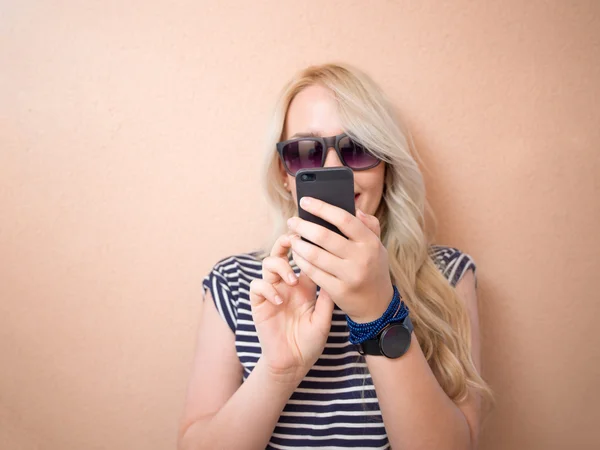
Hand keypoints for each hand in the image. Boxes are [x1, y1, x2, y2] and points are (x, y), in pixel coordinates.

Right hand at [249, 233, 334, 384]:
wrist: (293, 363)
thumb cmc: (310, 342)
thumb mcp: (324, 318)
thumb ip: (326, 296)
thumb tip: (334, 269)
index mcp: (304, 286)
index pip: (303, 257)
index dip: (306, 245)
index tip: (315, 237)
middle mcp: (286, 285)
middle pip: (281, 253)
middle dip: (286, 242)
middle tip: (294, 240)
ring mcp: (272, 292)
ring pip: (268, 264)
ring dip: (280, 267)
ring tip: (292, 281)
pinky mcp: (259, 304)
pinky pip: (257, 286)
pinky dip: (266, 288)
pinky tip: (278, 300)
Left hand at [287, 197, 393, 322]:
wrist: (377, 305)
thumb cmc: (373, 268)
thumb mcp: (377, 246)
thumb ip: (369, 225)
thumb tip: (355, 209)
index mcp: (370, 242)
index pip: (344, 219)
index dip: (322, 208)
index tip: (305, 201)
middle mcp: (361, 258)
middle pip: (324, 236)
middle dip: (303, 226)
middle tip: (292, 221)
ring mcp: (349, 276)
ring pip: (314, 255)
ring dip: (298, 244)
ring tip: (292, 238)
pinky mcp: (338, 291)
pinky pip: (313, 272)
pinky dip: (301, 262)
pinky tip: (296, 255)